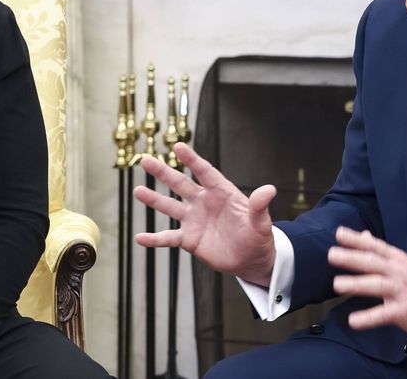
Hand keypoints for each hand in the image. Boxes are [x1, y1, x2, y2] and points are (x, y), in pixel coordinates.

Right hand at [134, 142, 277, 286]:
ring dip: (153, 199)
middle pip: (180, 184)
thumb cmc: (258, 237)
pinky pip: (168, 237)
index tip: (178, 146)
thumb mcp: (261, 222)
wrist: (251, 259)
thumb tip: (269, 189)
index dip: (192, 159)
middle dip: (163, 172)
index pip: (204, 172)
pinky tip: (140, 238)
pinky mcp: (189, 239)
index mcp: (221, 192)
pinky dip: (154, 239)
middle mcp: (203, 202)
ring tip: (137, 191)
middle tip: (146, 160)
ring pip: (169, 206)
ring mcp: (194, 220)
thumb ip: (260, 206)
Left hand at [329, 226, 406, 338]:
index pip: (375, 247)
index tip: (339, 233)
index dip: (357, 240)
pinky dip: (368, 317)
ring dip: (357, 284)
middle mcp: (398, 272)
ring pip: (377, 285)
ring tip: (337, 284)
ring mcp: (402, 292)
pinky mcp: (405, 311)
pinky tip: (354, 320)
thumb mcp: (402, 263)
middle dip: (352, 258)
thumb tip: (362, 235)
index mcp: (397, 260)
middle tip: (332, 255)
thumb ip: (380, 251)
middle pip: (373, 263)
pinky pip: (384, 314)